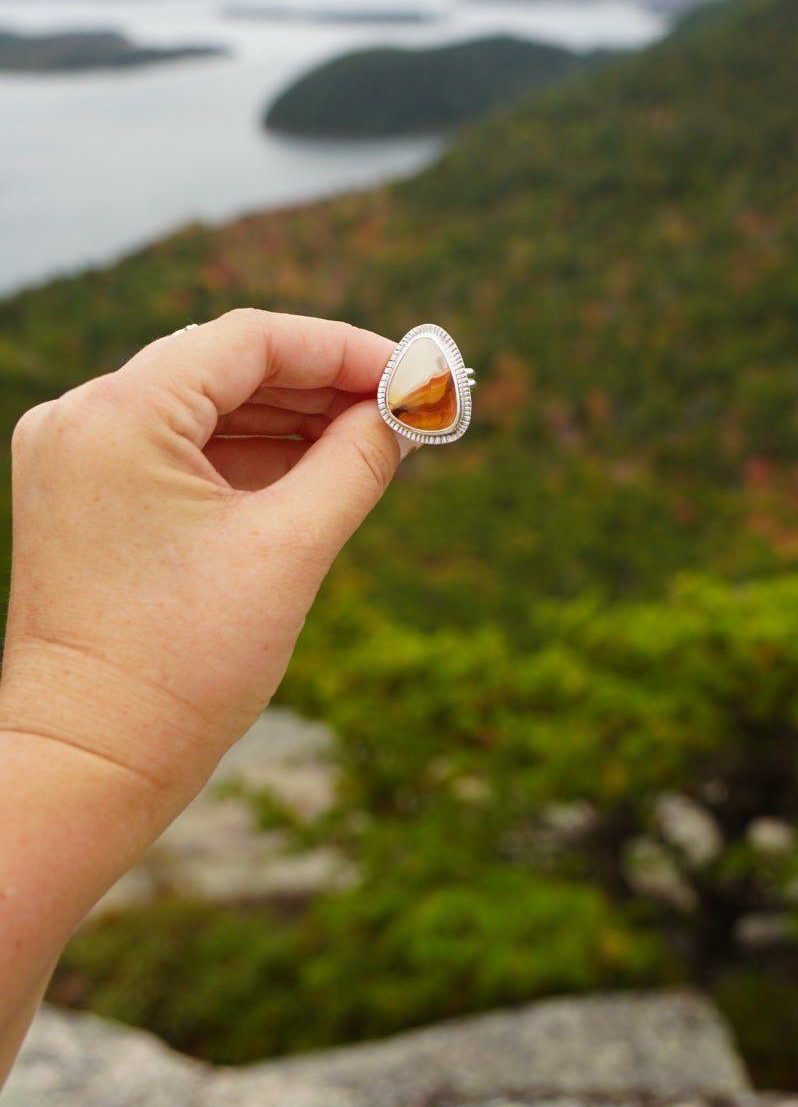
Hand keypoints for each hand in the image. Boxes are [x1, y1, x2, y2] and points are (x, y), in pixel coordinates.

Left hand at [0, 309, 409, 830]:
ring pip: (202, 405)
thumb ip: (356, 462)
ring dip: (289, 418)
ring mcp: (74, 458)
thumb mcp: (290, 551)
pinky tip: (316, 469)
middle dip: (322, 384)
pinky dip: (246, 454)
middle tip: (408, 408)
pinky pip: (176, 448)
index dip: (344, 350)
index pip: (250, 341)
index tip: (414, 376)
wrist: (86, 765)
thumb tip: (406, 413)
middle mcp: (82, 418)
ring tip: (375, 439)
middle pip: (224, 365)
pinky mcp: (82, 497)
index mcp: (119, 415)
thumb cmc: (182, 668)